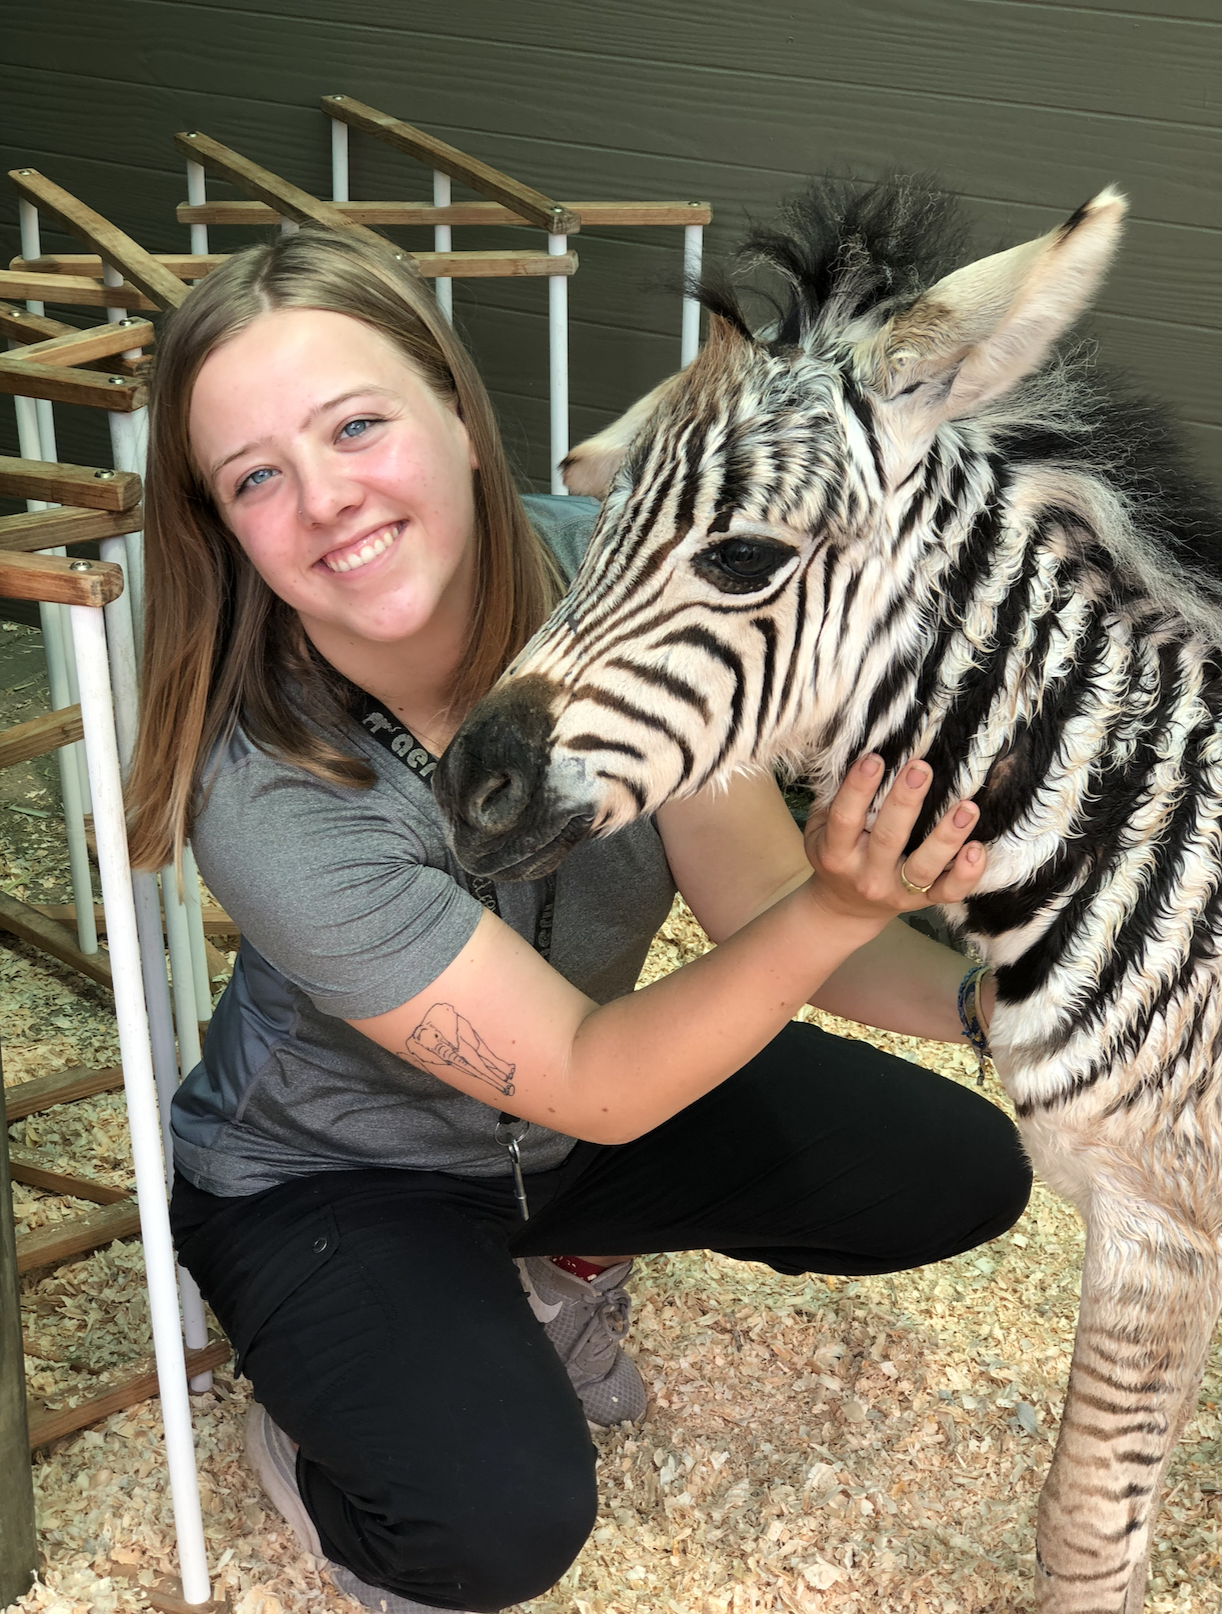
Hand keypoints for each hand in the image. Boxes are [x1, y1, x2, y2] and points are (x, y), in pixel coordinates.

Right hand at [803, 754, 984, 922]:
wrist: (846, 908)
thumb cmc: (837, 854)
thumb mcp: (821, 828)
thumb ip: (836, 798)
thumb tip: (862, 748)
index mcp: (836, 853)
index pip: (845, 818)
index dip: (858, 789)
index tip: (875, 758)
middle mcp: (866, 875)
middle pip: (888, 838)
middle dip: (906, 802)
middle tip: (921, 769)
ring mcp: (897, 891)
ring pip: (924, 867)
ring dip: (947, 836)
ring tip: (966, 807)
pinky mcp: (923, 902)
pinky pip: (948, 893)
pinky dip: (966, 874)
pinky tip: (978, 848)